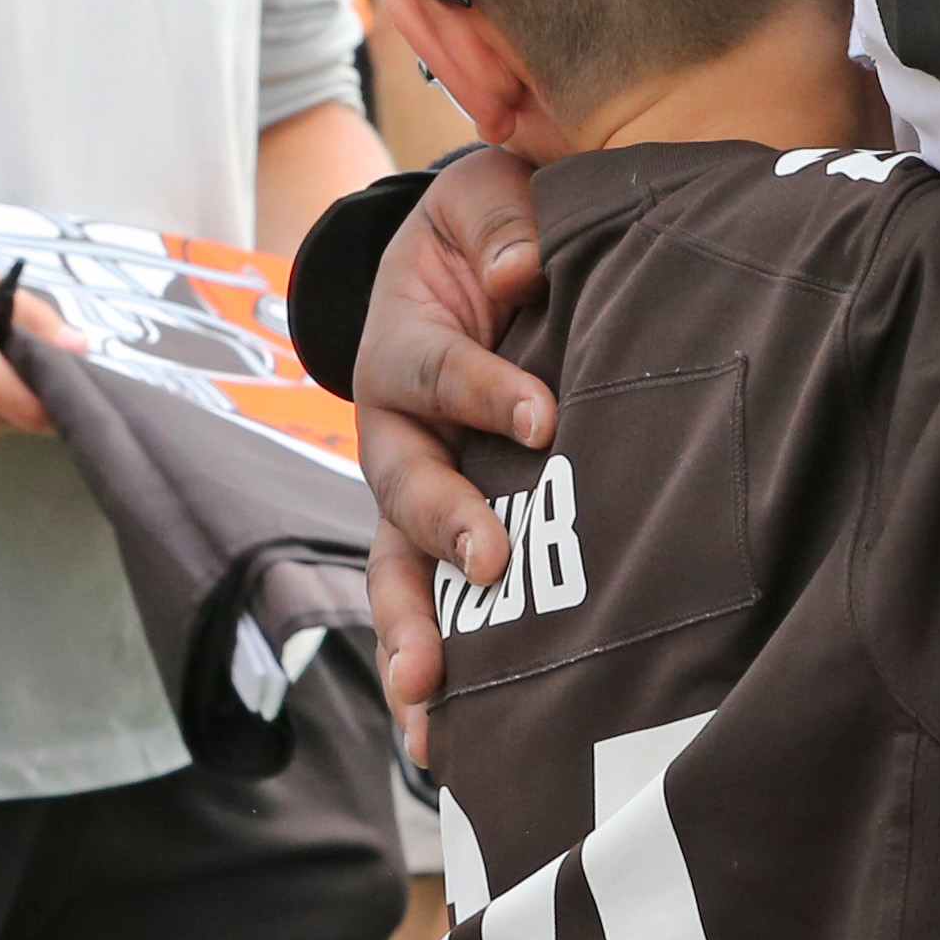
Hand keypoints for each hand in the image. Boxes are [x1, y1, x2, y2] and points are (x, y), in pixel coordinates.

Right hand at [355, 149, 555, 750]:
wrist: (464, 266)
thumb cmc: (485, 231)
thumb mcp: (486, 196)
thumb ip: (502, 219)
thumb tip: (528, 268)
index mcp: (401, 343)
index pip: (440, 368)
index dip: (488, 388)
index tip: (547, 418)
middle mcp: (392, 430)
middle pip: (402, 484)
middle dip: (442, 525)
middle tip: (488, 559)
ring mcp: (409, 496)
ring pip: (397, 570)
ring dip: (411, 630)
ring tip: (429, 697)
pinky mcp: (439, 543)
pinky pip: (427, 611)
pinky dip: (436, 676)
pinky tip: (446, 743)